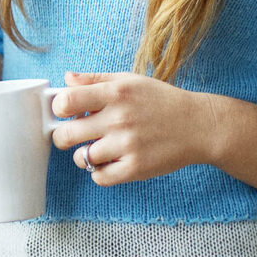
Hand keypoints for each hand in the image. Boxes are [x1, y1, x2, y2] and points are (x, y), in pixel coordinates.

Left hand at [50, 71, 216, 185]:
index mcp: (115, 93)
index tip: (64, 112)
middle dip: (62, 136)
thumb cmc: (160, 101)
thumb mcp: (129, 81)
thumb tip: (66, 78)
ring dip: (82, 155)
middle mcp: (119, 119)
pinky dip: (98, 172)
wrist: (199, 125)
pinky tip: (107, 162)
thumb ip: (95, 80)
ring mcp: (127, 145)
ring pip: (81, 158)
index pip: (65, 101)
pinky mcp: (136, 168)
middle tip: (71, 135)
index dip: (58, 108)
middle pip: (65, 134)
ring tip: (94, 148)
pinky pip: (99, 177)